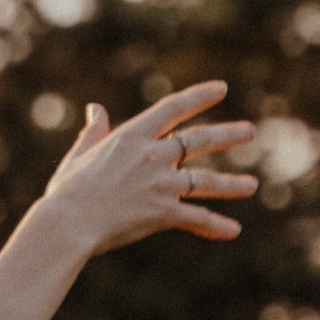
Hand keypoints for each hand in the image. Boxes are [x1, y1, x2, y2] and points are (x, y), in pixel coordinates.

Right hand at [39, 80, 259, 256]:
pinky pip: (197, 217)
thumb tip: (95, 108)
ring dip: (231, 184)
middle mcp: (152, 155)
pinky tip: (233, 230)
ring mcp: (161, 183)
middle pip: (199, 139)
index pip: (173, 108)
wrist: (68, 224)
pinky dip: (215, 225)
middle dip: (227, 134)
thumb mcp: (79, 155)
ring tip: (252, 186)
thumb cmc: (67, 192)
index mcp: (131, 136)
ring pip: (206, 180)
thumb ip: (94, 131)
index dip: (199, 96)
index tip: (221, 88)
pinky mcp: (163, 212)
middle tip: (250, 131)